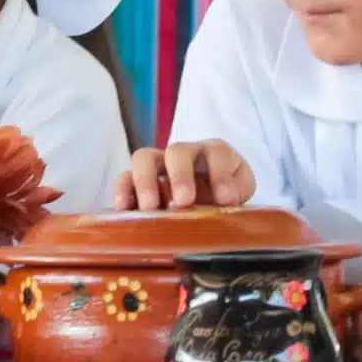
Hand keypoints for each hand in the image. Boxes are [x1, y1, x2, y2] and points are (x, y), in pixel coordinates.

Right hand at [113, 140, 253, 211]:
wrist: (207, 198)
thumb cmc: (224, 192)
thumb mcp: (239, 191)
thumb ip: (237, 192)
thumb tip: (224, 201)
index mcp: (213, 153)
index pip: (218, 154)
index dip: (221, 175)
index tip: (226, 200)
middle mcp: (184, 154)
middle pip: (177, 152)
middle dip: (180, 176)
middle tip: (184, 202)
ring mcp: (158, 165)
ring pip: (143, 158)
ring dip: (146, 182)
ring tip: (150, 207)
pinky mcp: (137, 180)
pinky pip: (124, 178)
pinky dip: (122, 191)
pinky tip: (124, 210)